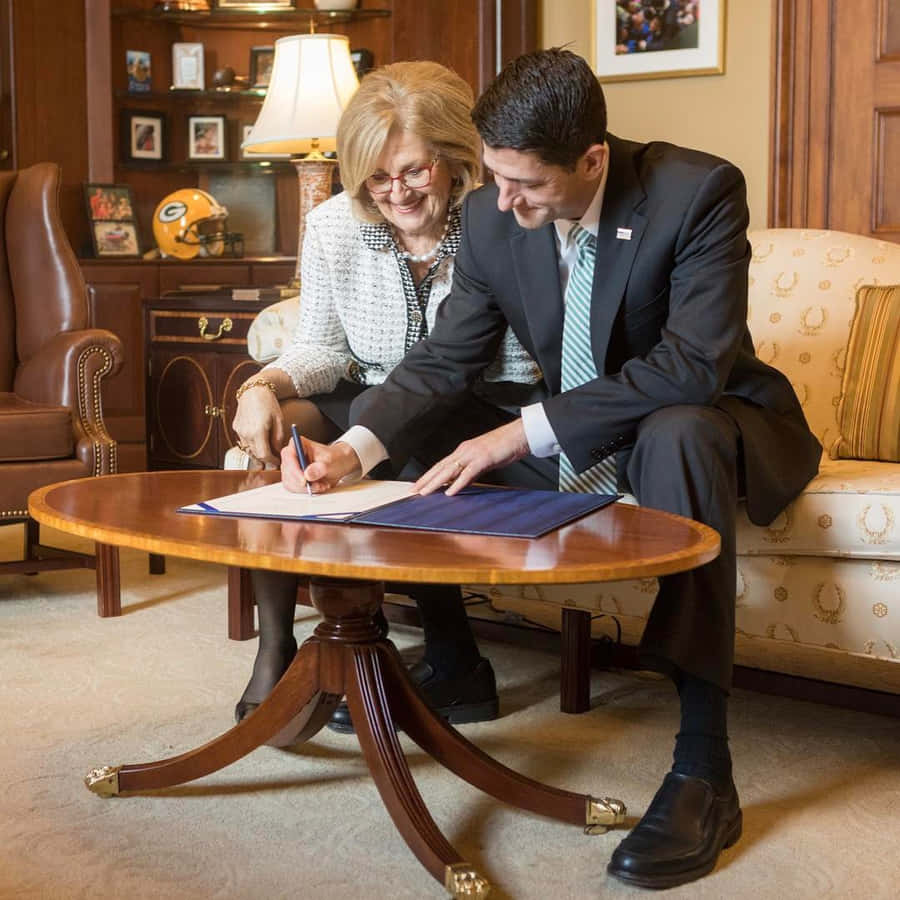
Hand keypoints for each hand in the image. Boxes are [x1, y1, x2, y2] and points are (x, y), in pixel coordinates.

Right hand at [232, 385, 284, 467]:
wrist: (254, 391)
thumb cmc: (268, 404)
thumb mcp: (279, 421)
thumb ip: (278, 439)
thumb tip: (278, 453)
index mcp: (258, 431)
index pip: (264, 455)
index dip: (272, 461)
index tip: (278, 462)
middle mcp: (246, 433)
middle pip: (256, 455)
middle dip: (266, 460)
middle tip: (275, 461)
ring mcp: (239, 431)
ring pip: (249, 450)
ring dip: (258, 454)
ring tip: (268, 453)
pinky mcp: (236, 428)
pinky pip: (244, 442)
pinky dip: (252, 446)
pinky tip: (259, 443)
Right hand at [280, 437, 361, 493]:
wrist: (338, 464)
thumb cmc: (334, 458)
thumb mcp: (331, 462)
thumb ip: (320, 468)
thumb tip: (307, 474)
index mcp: (299, 444)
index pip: (289, 456)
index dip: (295, 470)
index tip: (304, 481)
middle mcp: (291, 455)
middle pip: (288, 472)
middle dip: (303, 483)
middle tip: (319, 485)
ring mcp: (290, 467)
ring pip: (289, 482)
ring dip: (306, 488)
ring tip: (321, 484)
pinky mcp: (292, 478)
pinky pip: (293, 488)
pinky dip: (305, 491)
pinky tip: (317, 486)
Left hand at [413, 418, 529, 495]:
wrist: (520, 434)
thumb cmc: (505, 446)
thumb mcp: (484, 460)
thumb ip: (472, 470)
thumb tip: (461, 481)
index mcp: (463, 451)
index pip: (441, 465)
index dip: (428, 476)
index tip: (418, 485)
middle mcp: (464, 451)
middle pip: (440, 467)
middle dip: (425, 480)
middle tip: (412, 491)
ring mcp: (473, 454)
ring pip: (449, 470)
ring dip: (435, 483)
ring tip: (424, 493)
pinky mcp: (483, 458)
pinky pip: (468, 473)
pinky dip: (458, 483)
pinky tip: (449, 491)